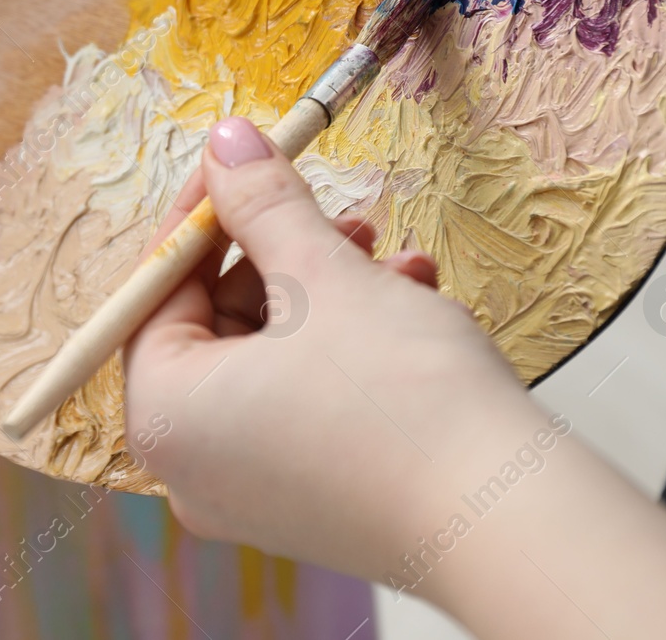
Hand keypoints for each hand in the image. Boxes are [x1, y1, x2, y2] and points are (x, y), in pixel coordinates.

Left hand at [123, 118, 665, 639]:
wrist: (507, 521)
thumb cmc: (402, 404)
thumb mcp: (322, 274)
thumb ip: (263, 202)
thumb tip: (226, 144)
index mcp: (166, 416)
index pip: (157, 292)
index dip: (205, 217)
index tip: (240, 164)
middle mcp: (192, 467)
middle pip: (216, 325)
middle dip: (283, 257)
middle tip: (333, 212)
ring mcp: (251, 493)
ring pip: (274, 358)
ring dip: (331, 294)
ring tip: (393, 259)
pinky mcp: (312, 503)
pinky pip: (308, 402)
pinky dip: (350, 348)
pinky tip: (414, 305)